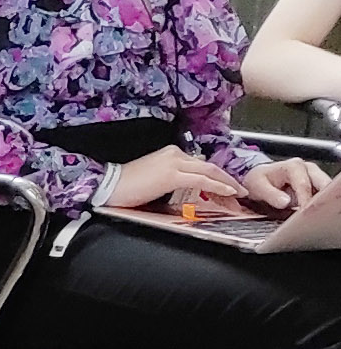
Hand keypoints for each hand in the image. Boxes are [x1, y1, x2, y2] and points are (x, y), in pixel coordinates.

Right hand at [103, 145, 247, 213]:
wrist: (109, 186)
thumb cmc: (126, 186)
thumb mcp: (154, 179)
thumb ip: (172, 180)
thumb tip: (186, 190)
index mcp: (170, 154)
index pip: (199, 165)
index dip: (217, 177)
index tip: (227, 188)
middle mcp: (175, 154)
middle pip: (208, 167)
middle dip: (227, 180)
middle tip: (240, 192)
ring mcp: (174, 164)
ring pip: (209, 172)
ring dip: (227, 184)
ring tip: (239, 194)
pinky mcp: (172, 175)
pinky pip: (202, 180)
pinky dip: (217, 186)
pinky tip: (228, 192)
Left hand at [242, 157, 328, 212]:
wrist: (260, 178)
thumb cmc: (259, 181)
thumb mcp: (258, 187)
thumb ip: (271, 195)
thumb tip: (285, 202)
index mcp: (293, 166)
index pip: (304, 185)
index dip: (304, 201)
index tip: (303, 214)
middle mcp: (308, 168)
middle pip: (322, 185)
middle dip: (318, 200)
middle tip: (311, 215)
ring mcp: (315, 176)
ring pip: (325, 189)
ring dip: (320, 202)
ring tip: (311, 215)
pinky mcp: (317, 185)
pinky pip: (323, 194)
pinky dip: (319, 203)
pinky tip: (312, 212)